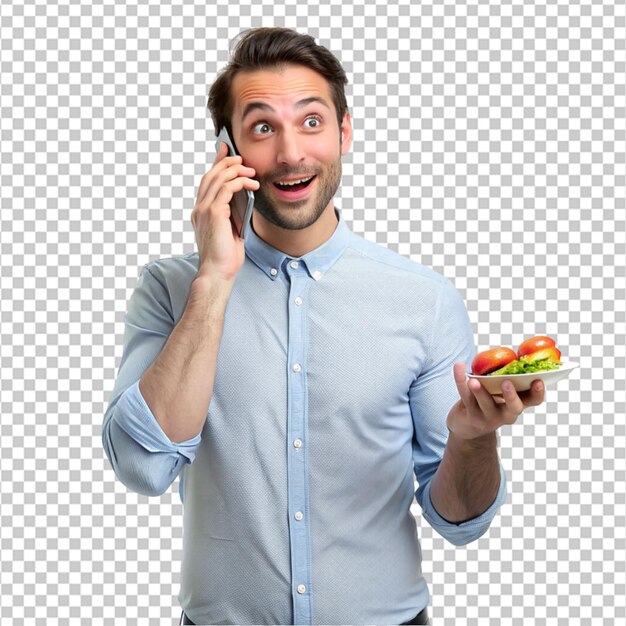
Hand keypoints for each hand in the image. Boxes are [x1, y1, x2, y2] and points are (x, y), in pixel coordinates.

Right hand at [191, 142, 259, 281]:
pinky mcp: (213, 213)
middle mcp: (199, 208)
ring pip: (218, 178)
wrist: (218, 271)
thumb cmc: (226, 256)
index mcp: (201, 211)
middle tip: (241, 157)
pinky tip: (251, 184)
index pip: (208, 181)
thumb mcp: (232, 229)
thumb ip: (233, 213)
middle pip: (211, 175)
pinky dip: (239, 182)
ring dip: (236, 171)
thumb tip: (245, 197)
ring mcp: (204, 209)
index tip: (226, 151)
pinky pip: (225, 189)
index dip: (216, 163)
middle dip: (226, 161)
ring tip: (250, 172)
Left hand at [447, 362, 545, 439]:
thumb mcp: (499, 391)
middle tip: (506, 382)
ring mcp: (488, 417)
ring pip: (485, 403)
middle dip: (511, 396)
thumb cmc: (488, 401)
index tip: (538, 380)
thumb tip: (507, 353)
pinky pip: (466, 397)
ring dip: (480, 391)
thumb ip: (505, 376)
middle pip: (514, 407)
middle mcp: (506, 413)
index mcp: (517, 404)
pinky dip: (460, 380)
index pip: (533, 400)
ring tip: (474, 380)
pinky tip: (459, 367)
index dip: (538, 392)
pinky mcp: (471, 416)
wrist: (468, 425)